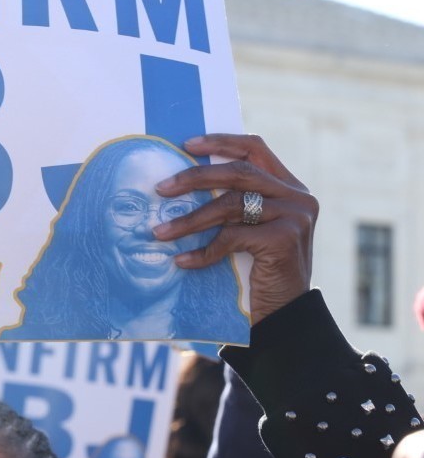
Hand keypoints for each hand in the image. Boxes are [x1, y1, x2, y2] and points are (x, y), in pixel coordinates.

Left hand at [153, 134, 317, 323]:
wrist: (284, 315)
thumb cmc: (259, 271)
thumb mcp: (249, 230)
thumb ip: (235, 204)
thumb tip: (181, 183)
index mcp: (289, 187)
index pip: (255, 149)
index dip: (221, 141)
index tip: (186, 144)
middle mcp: (297, 196)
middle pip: (238, 173)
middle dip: (194, 178)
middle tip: (161, 189)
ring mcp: (295, 216)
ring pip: (231, 205)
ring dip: (189, 220)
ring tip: (160, 232)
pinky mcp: (284, 238)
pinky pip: (232, 237)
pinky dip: (203, 251)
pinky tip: (183, 261)